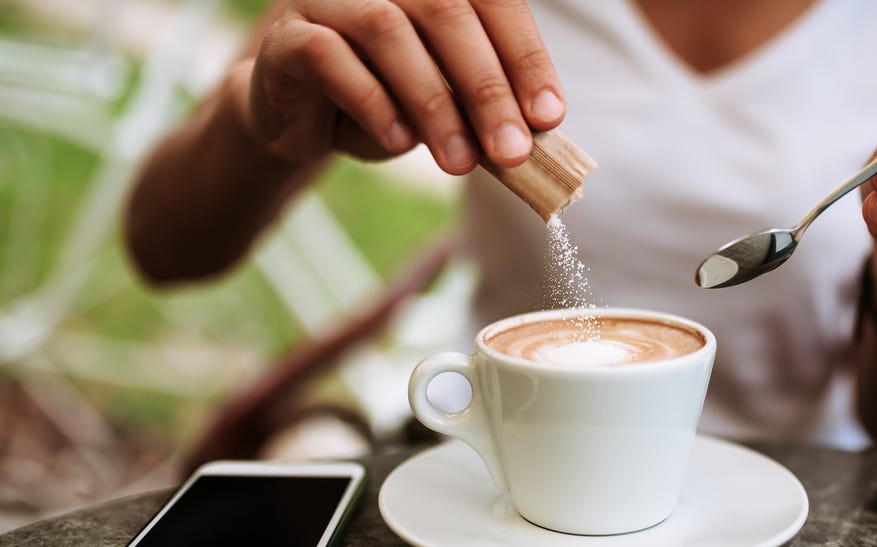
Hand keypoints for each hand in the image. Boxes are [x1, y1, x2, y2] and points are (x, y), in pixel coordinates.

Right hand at [240, 0, 565, 170]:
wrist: (305, 120)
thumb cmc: (389, 103)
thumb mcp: (447, 106)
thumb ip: (484, 108)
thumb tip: (530, 137)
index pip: (493, 2)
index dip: (526, 57)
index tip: (549, 117)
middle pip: (447, 12)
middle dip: (487, 88)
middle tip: (511, 151)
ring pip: (388, 31)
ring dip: (434, 103)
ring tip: (459, 161)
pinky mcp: (288, 35)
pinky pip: (329, 56)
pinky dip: (371, 101)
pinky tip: (398, 141)